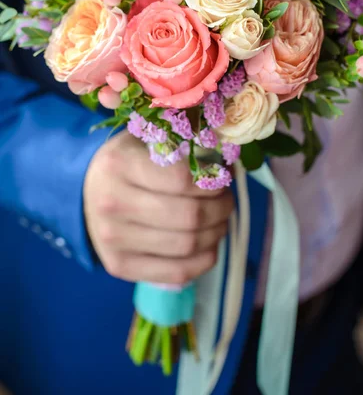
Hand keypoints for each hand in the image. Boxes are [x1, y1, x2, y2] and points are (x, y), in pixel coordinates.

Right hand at [84, 130, 233, 283]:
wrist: (87, 189)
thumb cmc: (129, 159)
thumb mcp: (150, 138)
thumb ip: (186, 144)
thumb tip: (228, 165)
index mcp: (119, 164)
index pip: (183, 179)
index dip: (213, 181)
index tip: (222, 177)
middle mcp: (112, 203)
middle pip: (189, 216)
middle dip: (221, 208)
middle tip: (226, 200)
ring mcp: (112, 239)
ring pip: (186, 245)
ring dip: (216, 233)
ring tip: (220, 220)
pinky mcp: (119, 266)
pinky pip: (177, 272)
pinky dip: (204, 259)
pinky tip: (209, 244)